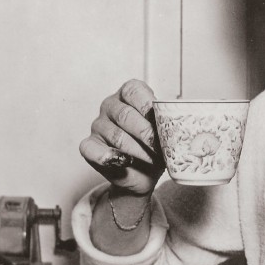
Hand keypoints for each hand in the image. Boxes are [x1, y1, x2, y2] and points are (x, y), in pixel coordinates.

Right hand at [79, 80, 164, 195]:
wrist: (144, 173)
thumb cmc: (156, 145)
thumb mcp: (165, 130)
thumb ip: (166, 121)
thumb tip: (175, 120)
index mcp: (129, 94)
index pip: (134, 91)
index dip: (148, 105)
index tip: (161, 120)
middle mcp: (110, 105)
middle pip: (126, 115)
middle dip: (146, 133)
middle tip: (161, 147)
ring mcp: (98, 125)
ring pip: (117, 136)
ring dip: (137, 150)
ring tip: (153, 159)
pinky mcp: (89, 146)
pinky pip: (95, 151)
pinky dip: (112, 158)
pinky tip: (126, 162)